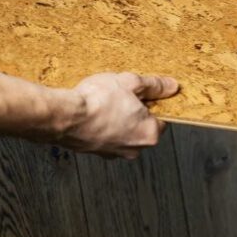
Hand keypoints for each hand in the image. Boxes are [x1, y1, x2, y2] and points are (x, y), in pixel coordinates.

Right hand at [64, 72, 178, 158]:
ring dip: (118, 117)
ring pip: (124, 131)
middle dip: (135, 110)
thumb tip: (171, 86)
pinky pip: (107, 136)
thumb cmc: (98, 101)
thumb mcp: (131, 83)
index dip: (152, 102)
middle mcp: (135, 149)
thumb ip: (154, 86)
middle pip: (142, 125)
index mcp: (150, 134)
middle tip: (122, 93)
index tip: (142, 92)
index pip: (162, 117)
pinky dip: (103, 125)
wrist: (64, 116)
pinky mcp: (96, 152)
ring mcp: (114, 153)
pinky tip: (94, 111)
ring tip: (105, 101)